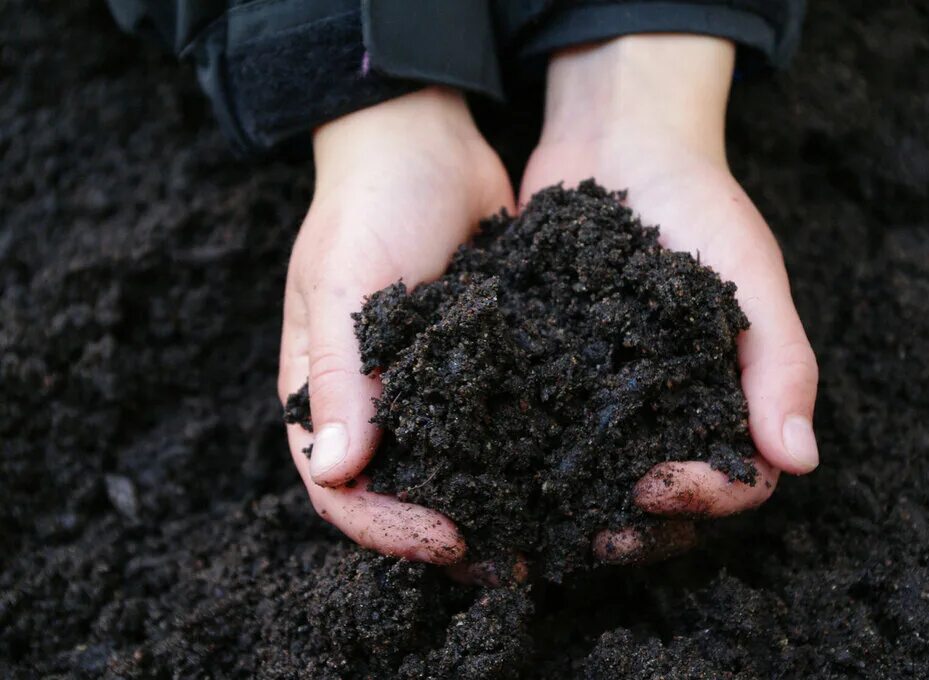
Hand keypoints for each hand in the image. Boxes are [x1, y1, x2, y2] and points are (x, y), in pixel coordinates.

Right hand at [279, 88, 513, 563]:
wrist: (425, 143)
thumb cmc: (366, 204)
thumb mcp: (341, 282)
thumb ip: (340, 373)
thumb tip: (338, 472)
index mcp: (325, 398)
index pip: (342, 494)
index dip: (389, 529)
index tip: (449, 538)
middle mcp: (377, 408)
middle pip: (404, 499)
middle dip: (452, 537)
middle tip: (514, 557)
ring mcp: (432, 391)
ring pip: (459, 473)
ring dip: (498, 508)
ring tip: (551, 532)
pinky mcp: (482, 369)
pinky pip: (500, 426)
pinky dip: (527, 455)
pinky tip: (574, 468)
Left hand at [521, 35, 819, 563]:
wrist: (619, 142)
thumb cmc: (699, 203)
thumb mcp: (750, 272)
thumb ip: (779, 362)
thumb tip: (799, 460)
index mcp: (726, 395)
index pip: (736, 476)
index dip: (705, 497)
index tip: (660, 488)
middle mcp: (667, 408)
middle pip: (663, 495)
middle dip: (634, 524)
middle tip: (589, 539)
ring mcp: (606, 394)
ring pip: (598, 476)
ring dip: (574, 508)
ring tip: (535, 529)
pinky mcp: (552, 370)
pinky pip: (543, 424)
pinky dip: (524, 453)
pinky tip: (490, 471)